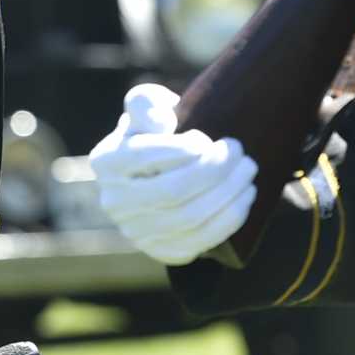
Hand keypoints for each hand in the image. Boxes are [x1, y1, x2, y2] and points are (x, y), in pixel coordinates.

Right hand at [89, 83, 257, 264]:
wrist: (164, 172)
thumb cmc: (159, 132)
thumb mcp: (148, 108)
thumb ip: (146, 103)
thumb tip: (161, 121)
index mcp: (106, 161)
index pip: (142, 157)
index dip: (181, 149)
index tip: (207, 139)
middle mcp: (113, 201)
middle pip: (171, 191)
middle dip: (213, 170)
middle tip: (239, 151)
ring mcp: (136, 231)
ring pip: (190, 218)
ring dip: (229, 193)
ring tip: (248, 169)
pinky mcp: (162, 251)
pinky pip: (200, 241)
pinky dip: (230, 218)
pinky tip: (245, 195)